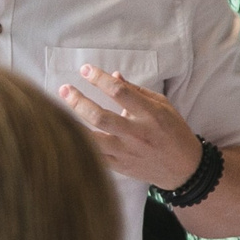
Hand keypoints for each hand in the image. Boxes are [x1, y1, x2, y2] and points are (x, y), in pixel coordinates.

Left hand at [56, 65, 203, 190]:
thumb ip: (136, 91)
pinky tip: (66, 133)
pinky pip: (94, 157)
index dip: (99, 79)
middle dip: (78, 101)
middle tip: (64, 89)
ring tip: (56, 112)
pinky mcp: (120, 167)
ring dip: (72, 125)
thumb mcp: (162, 105)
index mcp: (149, 114)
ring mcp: (126, 153)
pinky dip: (79, 145)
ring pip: (93, 140)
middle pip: (100, 117)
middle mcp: (136, 134)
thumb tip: (112, 75)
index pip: (119, 92)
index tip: (85, 70)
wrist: (183, 169)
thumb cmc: (173, 132)